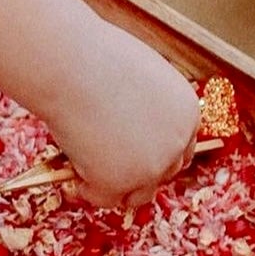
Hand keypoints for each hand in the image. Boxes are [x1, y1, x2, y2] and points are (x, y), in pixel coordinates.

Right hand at [50, 24, 200, 209]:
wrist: (67, 64)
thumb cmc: (93, 57)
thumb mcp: (136, 76)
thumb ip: (145, 104)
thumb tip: (130, 126)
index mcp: (187, 112)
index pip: (181, 147)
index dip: (156, 153)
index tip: (134, 156)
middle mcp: (176, 142)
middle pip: (163, 173)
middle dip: (136, 172)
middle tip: (104, 163)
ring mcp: (150, 166)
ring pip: (136, 194)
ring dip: (113, 184)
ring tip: (83, 163)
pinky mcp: (119, 182)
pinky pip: (102, 197)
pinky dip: (85, 187)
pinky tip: (70, 165)